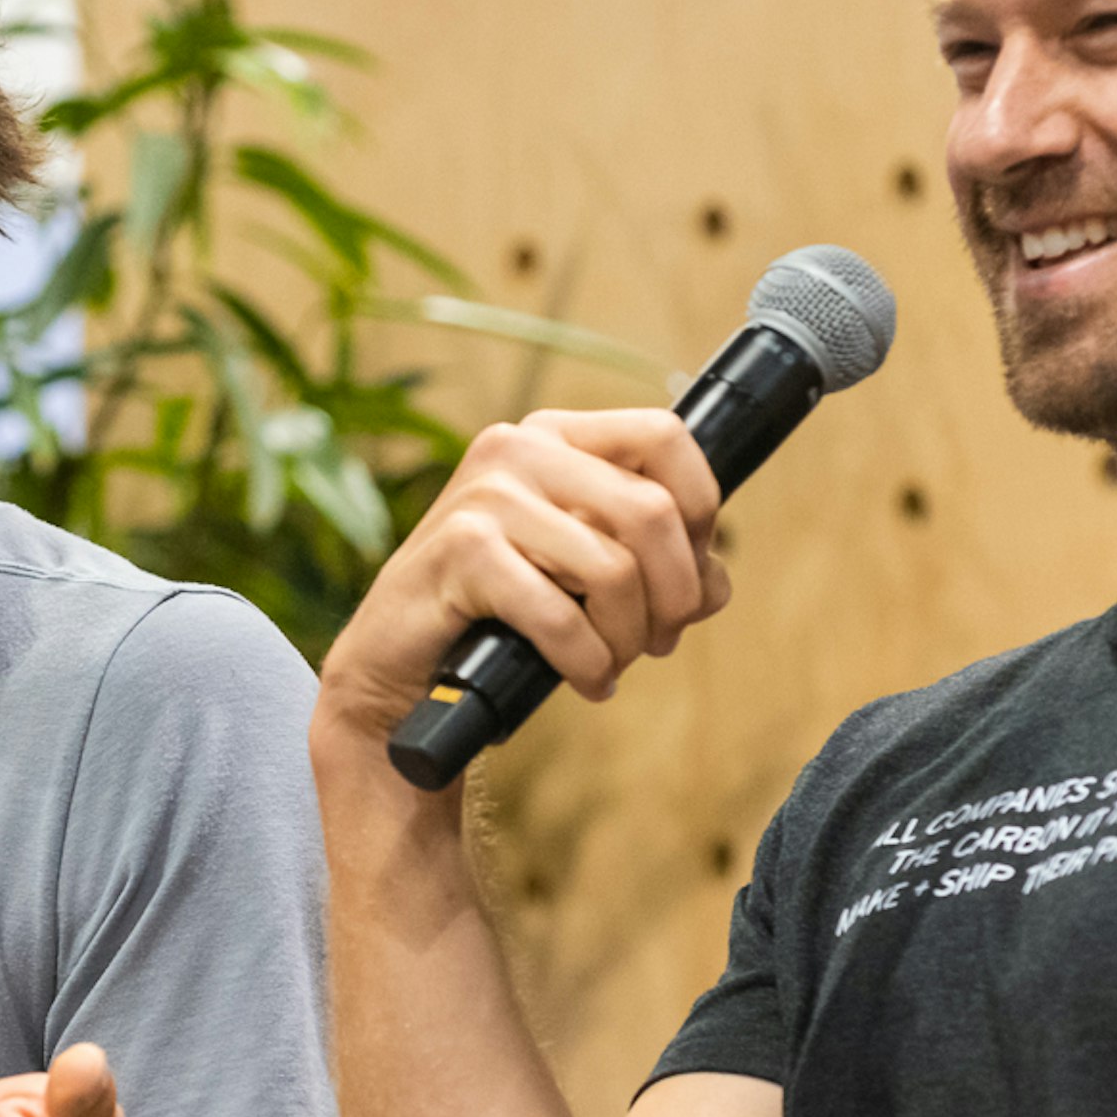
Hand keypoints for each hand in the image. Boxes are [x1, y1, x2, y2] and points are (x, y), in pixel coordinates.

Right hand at [311, 408, 729, 763]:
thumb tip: (716, 584)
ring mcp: (486, 494)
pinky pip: (561, 613)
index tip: (690, 576)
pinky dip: (587, 661)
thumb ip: (656, 566)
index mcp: (557, 436)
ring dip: (628, 637)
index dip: (701, 512)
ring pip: (614, 568)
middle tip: (658, 641)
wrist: (400, 666)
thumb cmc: (502, 616)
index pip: (666, 437)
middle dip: (675, 594)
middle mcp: (520, 447)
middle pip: (653, 510)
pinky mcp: (461, 550)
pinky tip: (586, 680)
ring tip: (611, 665)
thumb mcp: (587, 577)